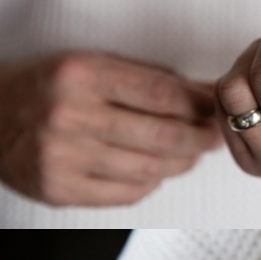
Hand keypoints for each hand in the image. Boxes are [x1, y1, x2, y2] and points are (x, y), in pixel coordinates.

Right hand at [0, 52, 222, 205]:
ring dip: (180, 164)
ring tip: (190, 156)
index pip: (160, 93)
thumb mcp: (90, 65)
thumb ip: (145, 79)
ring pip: (148, 169)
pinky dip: (150, 184)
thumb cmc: (44, 87)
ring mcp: (61, 158)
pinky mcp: (58, 190)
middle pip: (160, 135)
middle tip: (214, 138)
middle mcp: (68, 115)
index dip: (198, 105)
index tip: (216, 109)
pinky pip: (125, 194)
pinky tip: (157, 173)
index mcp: (79, 75)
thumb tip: (203, 93)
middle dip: (199, 138)